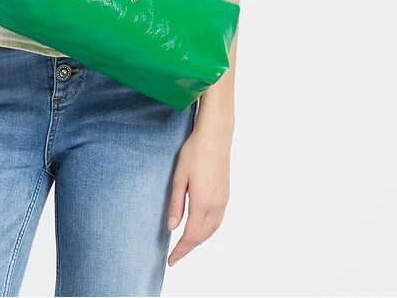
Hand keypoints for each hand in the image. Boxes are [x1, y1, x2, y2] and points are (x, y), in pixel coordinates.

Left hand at [166, 127, 230, 266]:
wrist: (216, 136)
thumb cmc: (195, 152)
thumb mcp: (179, 177)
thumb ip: (176, 204)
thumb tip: (171, 227)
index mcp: (202, 203)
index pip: (190, 236)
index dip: (180, 250)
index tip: (171, 260)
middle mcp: (215, 206)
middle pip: (202, 236)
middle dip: (188, 248)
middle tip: (175, 255)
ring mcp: (223, 201)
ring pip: (211, 230)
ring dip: (199, 241)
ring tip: (185, 244)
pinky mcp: (225, 195)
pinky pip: (217, 221)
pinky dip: (208, 231)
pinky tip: (200, 228)